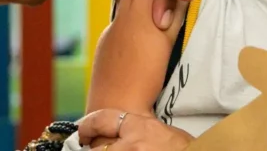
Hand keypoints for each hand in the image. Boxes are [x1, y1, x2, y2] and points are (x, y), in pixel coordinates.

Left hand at [78, 109, 193, 150]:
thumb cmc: (183, 149)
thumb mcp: (161, 132)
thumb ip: (139, 131)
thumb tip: (119, 135)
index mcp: (139, 127)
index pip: (103, 119)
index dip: (88, 125)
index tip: (83, 132)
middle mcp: (132, 144)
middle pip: (97, 148)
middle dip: (92, 150)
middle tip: (91, 149)